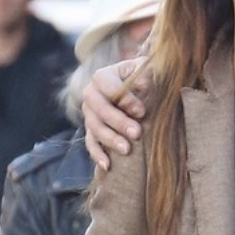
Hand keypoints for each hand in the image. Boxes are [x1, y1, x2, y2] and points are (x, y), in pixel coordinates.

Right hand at [83, 54, 149, 170]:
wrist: (129, 90)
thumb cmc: (138, 78)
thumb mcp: (141, 70)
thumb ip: (144, 71)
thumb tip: (145, 83)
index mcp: (102, 77)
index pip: (108, 87)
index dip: (125, 99)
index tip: (142, 111)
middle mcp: (91, 95)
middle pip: (99, 109)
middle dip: (118, 122)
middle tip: (137, 133)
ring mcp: (89, 115)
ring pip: (94, 128)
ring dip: (110, 139)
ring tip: (127, 149)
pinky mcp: (91, 131)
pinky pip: (90, 143)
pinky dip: (97, 154)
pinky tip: (107, 165)